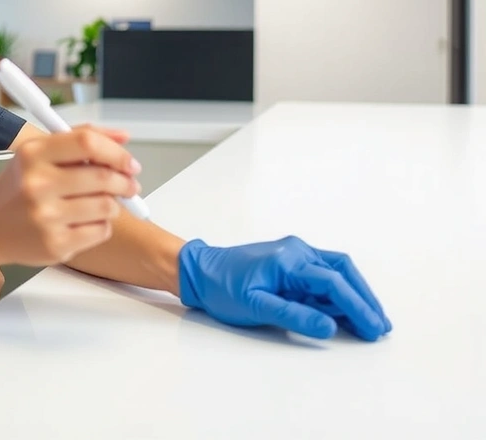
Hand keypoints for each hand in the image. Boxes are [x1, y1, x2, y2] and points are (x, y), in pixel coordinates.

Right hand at [0, 127, 140, 266]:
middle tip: (129, 185)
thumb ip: (81, 139)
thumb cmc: (19, 186)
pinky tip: (85, 221)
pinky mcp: (55, 245)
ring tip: (100, 203)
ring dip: (112, 205)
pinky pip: (100, 231)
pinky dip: (101, 225)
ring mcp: (46, 217)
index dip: (116, 152)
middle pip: (103, 178)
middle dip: (125, 182)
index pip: (87, 144)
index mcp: (34, 154)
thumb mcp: (40, 153)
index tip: (129, 162)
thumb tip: (123, 137)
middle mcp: (37, 184)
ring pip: (107, 207)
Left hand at [178, 236, 391, 340]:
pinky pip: (323, 278)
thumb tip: (330, 328)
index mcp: (288, 259)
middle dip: (364, 299)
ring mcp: (295, 256)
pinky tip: (348, 315)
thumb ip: (293, 315)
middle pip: (343, 272)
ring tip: (371, 323)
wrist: (200, 272)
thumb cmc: (222, 288)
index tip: (373, 328)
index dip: (357, 306)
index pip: (333, 282)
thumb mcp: (254, 306)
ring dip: (355, 296)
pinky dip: (338, 295)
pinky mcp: (292, 265)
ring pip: (336, 274)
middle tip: (380, 326)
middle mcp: (297, 252)